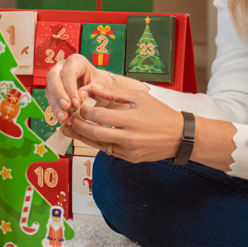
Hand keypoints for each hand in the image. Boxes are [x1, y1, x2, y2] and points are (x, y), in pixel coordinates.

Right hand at [44, 54, 111, 123]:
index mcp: (76, 61)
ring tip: (64, 118)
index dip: (70, 87)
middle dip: (59, 94)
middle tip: (66, 108)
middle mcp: (62, 67)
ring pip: (50, 90)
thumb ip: (91, 89)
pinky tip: (63, 119)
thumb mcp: (101, 84)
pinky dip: (57, 110)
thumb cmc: (101, 84)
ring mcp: (56, 79)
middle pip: (53, 77)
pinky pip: (51, 100)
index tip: (76, 103)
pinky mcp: (54, 91)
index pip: (68, 72)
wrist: (100, 89)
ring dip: (56, 105)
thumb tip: (80, 95)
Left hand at [63, 84, 183, 163]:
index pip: (98, 117)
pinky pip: (108, 151)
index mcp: (131, 119)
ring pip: (98, 145)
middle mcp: (129, 137)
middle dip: (77, 127)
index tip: (78, 105)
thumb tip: (92, 88)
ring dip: (81, 138)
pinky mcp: (129, 158)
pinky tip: (87, 136)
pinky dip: (97, 143)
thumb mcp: (138, 97)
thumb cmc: (160, 114)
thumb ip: (113, 94)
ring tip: (69, 130)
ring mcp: (128, 150)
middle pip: (94, 133)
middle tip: (68, 120)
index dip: (84, 111)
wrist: (179, 136)